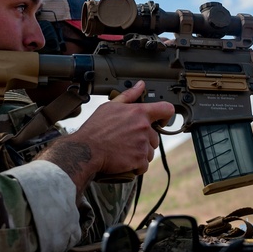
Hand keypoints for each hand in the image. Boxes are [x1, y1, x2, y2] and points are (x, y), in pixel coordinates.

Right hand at [42, 81, 174, 191]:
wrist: (86, 149)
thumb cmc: (96, 128)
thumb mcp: (111, 106)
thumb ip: (129, 95)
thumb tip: (140, 85)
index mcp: (139, 112)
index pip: (166, 109)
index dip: (166, 116)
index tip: (160, 122)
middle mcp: (144, 127)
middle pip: (155, 137)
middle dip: (144, 141)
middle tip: (127, 141)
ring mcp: (142, 144)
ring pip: (149, 152)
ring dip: (140, 154)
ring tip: (124, 151)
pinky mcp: (139, 160)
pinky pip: (144, 165)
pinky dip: (136, 166)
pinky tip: (124, 161)